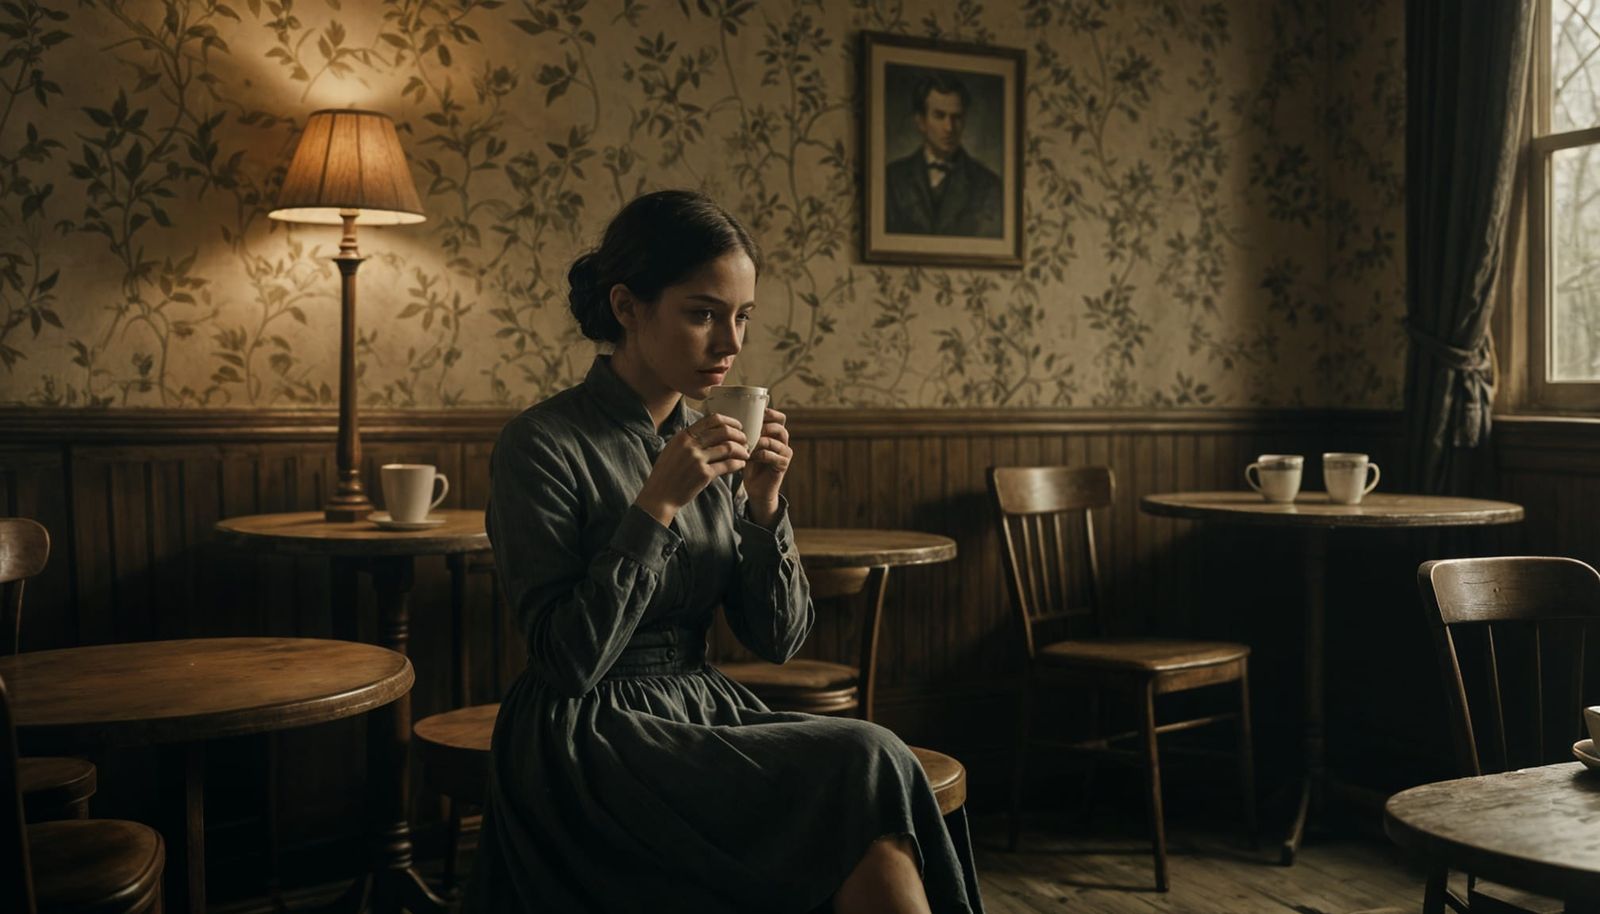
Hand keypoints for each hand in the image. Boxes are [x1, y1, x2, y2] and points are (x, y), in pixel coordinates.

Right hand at [634, 415, 748, 526]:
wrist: (660, 495)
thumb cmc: (667, 473)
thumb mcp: (673, 449)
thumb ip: (689, 439)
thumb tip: (711, 430)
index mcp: (683, 436)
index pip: (712, 420)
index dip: (729, 421)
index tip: (738, 426)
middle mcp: (690, 445)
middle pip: (723, 432)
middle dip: (739, 435)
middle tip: (745, 441)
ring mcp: (697, 459)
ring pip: (728, 448)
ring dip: (741, 450)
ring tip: (745, 454)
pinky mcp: (704, 474)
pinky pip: (728, 465)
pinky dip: (738, 464)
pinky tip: (740, 465)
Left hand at [742, 407, 792, 527]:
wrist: (757, 489)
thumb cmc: (750, 465)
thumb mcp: (747, 446)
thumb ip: (747, 433)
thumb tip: (731, 417)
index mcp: (776, 434)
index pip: (779, 418)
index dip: (770, 413)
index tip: (755, 413)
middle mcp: (783, 442)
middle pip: (779, 427)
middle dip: (763, 427)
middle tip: (748, 431)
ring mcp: (785, 453)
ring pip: (773, 441)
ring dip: (757, 442)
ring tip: (746, 446)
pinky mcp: (783, 464)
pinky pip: (772, 455)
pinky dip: (759, 455)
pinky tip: (749, 458)